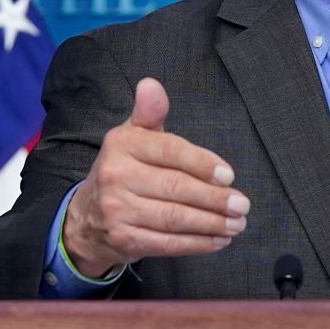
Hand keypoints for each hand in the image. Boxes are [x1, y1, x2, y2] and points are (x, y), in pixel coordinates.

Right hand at [62, 78, 249, 276]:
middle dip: (214, 198)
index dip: (202, 163)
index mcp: (122, 145)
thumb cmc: (124, 169)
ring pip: (174, 218)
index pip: (170, 151)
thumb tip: (151, 85)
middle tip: (242, 204)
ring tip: (237, 223)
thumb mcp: (134, 136)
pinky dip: (197, 243)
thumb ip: (150, 113)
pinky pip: (168, 243)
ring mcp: (117, 211)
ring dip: (212, 223)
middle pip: (175, 188)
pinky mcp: (124, 240)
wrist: (87, 218)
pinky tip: (219, 240)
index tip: (229, 175)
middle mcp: (116, 176)